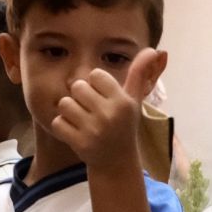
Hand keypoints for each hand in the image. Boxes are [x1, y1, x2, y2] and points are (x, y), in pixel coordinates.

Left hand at [51, 49, 163, 173]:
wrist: (116, 162)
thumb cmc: (124, 124)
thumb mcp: (134, 100)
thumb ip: (139, 73)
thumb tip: (154, 50)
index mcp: (122, 101)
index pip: (95, 74)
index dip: (95, 84)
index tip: (102, 97)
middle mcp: (109, 114)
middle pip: (77, 86)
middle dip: (80, 97)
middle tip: (90, 109)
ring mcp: (93, 130)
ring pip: (64, 103)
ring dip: (69, 111)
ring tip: (81, 120)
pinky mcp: (79, 143)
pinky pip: (57, 122)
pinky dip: (62, 126)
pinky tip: (75, 132)